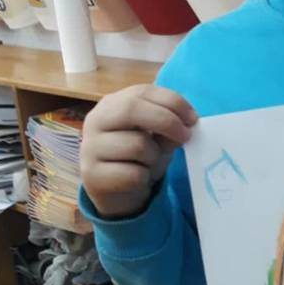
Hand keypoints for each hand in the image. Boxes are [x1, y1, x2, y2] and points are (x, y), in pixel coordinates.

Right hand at [81, 85, 196, 217]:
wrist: (117, 192)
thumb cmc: (138, 158)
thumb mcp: (156, 137)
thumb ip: (167, 126)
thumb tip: (185, 126)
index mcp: (112, 104)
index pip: (143, 92)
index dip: (173, 102)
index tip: (193, 119)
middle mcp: (95, 121)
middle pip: (132, 109)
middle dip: (167, 121)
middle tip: (186, 136)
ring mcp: (90, 147)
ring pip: (137, 145)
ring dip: (154, 157)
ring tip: (148, 163)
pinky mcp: (92, 175)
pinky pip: (133, 174)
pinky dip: (144, 178)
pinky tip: (137, 179)